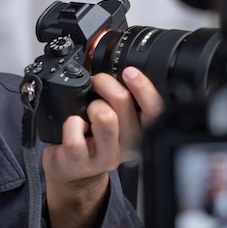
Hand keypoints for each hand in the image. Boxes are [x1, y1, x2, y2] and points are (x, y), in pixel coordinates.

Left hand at [41, 67, 163, 227]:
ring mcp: (104, 156)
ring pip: (105, 117)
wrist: (72, 170)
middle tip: (96, 82)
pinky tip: (73, 125)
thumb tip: (100, 57)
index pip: (155, 110)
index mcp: (139, 130)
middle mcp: (127, 145)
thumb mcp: (113, 117)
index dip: (144, 88)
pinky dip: (70, 123)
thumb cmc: (92, 139)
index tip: (129, 72)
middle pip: (124, 103)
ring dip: (92, 105)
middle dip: (106, 84)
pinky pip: (75, 135)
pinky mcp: (81, 162)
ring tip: (86, 111)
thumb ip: (115, 92)